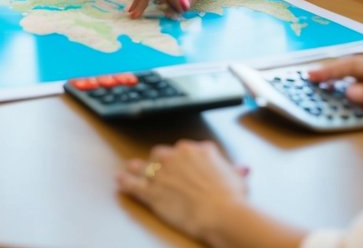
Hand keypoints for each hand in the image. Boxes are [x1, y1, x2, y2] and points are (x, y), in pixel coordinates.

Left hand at [117, 141, 247, 241]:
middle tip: (162, 172)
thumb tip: (242, 169)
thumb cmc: (232, 199)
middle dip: (160, 162)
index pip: (184, 150)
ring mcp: (161, 173)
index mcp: (197, 150)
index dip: (182, 160)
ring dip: (138, 168)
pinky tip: (119, 181)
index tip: (182, 166)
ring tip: (132, 168)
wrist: (222, 213)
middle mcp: (176, 156)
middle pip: (161, 154)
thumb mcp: (237, 179)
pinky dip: (124, 183)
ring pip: (144, 166)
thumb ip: (234, 170)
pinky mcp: (151, 191)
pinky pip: (133, 184)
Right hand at [306, 53, 362, 127]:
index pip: (355, 65)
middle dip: (332, 71)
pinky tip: (342, 88)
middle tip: (311, 78)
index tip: (313, 74)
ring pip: (358, 72)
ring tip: (321, 82)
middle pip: (354, 65)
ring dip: (340, 77)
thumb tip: (348, 90)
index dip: (332, 70)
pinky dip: (351, 83)